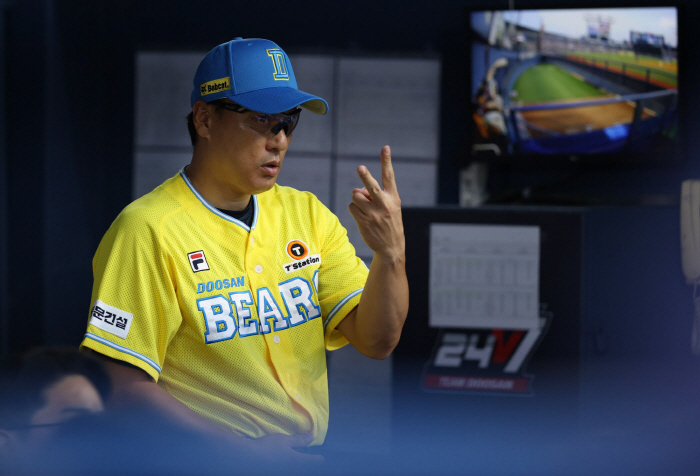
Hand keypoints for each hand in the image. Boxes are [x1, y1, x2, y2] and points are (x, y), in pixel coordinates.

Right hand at [241, 432, 323, 465]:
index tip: (321, 456)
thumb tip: (312, 436)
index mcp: (298, 461)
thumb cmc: (268, 448)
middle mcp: (293, 469)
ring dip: (298, 462)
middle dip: (308, 461)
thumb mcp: (284, 440)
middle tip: (307, 454)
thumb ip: (299, 440)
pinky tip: (283, 458)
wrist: (248, 459)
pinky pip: (287, 467)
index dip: (319, 458)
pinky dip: (288, 463)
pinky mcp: (276, 471)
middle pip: (306, 466)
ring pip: (296, 467)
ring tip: (294, 454)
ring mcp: (284, 471)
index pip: (315, 462)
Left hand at [349, 145, 404, 259]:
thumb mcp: (389, 207)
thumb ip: (375, 195)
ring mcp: (373, 213)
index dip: (386, 161)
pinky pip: (352, 207)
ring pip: (356, 196)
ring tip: (365, 208)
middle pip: (371, 186)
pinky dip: (354, 209)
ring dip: (357, 200)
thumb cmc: (389, 222)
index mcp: (393, 197)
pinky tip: (362, 216)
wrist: (391, 246)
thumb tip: (356, 191)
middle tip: (360, 167)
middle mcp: (384, 204)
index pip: (389, 176)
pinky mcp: (363, 221)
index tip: (385, 147)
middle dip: (365, 176)